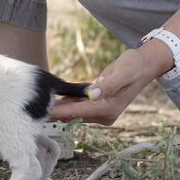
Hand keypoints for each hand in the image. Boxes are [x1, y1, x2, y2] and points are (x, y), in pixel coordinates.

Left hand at [50, 41, 171, 124]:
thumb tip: (91, 95)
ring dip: (59, 109)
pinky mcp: (99, 106)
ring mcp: (102, 112)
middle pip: (74, 115)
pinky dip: (67, 103)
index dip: (60, 111)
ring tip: (38, 105)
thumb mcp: (122, 73)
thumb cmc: (134, 66)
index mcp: (108, 109)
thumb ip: (107, 85)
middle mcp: (105, 115)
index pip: (79, 112)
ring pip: (75, 112)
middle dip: (56, 112)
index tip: (43, 111)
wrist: (145, 65)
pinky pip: (79, 107)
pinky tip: (53, 99)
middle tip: (34, 109)